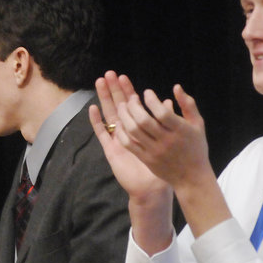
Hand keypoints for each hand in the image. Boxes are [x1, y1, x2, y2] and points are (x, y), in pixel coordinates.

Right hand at [90, 71, 173, 253]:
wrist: (152, 188)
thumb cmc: (163, 167)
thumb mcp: (169, 141)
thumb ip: (168, 122)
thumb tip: (168, 102)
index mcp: (141, 129)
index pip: (133, 105)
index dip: (128, 91)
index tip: (124, 77)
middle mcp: (128, 132)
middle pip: (118, 106)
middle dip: (114, 90)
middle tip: (109, 74)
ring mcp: (117, 140)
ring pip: (109, 115)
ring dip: (104, 99)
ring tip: (99, 84)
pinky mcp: (111, 150)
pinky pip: (102, 133)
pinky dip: (97, 121)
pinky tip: (93, 108)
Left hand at [95, 73, 229, 239]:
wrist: (191, 177)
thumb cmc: (196, 148)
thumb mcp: (198, 124)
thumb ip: (188, 104)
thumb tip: (176, 87)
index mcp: (180, 130)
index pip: (162, 113)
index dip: (151, 100)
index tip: (146, 93)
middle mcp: (166, 141)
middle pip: (143, 120)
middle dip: (133, 106)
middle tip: (131, 98)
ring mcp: (154, 151)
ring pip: (133, 131)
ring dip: (124, 116)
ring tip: (123, 107)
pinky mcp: (146, 159)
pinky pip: (129, 144)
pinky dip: (122, 132)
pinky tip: (120, 124)